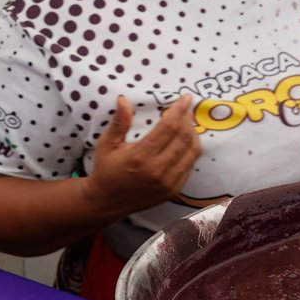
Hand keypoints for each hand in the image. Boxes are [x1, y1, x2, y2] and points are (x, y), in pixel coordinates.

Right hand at [85, 94, 201, 214]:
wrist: (107, 202)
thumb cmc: (106, 169)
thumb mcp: (107, 144)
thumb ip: (119, 122)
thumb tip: (124, 99)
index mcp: (140, 156)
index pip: (168, 127)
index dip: (179, 110)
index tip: (186, 98)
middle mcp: (157, 170)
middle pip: (184, 138)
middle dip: (189, 119)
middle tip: (188, 109)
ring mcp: (168, 182)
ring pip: (192, 152)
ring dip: (194, 134)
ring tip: (189, 123)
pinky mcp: (174, 190)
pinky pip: (190, 166)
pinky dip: (191, 151)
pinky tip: (186, 142)